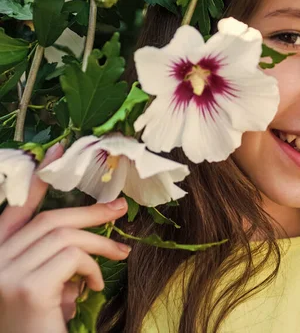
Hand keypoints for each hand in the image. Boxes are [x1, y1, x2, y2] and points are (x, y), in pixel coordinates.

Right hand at [0, 144, 130, 332]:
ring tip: (121, 257)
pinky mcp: (28, 287)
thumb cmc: (42, 324)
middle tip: (119, 208)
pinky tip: (94, 287)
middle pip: (49, 220)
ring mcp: (6, 274)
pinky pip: (73, 256)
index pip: (15, 211)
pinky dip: (93, 268)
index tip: (59, 150)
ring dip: (101, 245)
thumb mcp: (48, 287)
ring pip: (66, 236)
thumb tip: (87, 235)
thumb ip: (54, 258)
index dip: (38, 182)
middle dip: (90, 212)